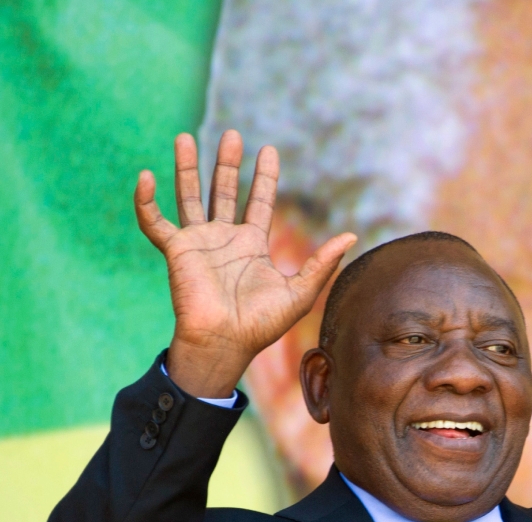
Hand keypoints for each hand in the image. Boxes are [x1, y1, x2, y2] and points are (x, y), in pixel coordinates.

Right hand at [134, 130, 355, 396]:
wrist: (226, 342)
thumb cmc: (261, 325)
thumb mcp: (300, 292)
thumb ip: (323, 263)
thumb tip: (352, 236)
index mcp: (251, 245)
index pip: (258, 201)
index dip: (263, 176)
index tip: (268, 149)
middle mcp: (224, 239)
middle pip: (224, 191)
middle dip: (227, 163)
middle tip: (233, 135)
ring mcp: (198, 242)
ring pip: (189, 196)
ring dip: (186, 168)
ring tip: (184, 137)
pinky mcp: (176, 251)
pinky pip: (154, 222)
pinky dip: (146, 202)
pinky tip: (145, 177)